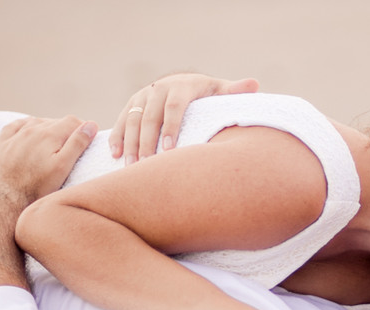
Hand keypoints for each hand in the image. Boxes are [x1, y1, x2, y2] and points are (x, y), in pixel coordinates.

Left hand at [0, 116, 96, 209]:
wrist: (3, 201)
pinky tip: (29, 133)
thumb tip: (91, 125)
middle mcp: (31, 129)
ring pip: (37, 123)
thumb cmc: (35, 188)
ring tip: (54, 144)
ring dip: (48, 129)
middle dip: (66, 131)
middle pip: (55, 122)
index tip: (89, 139)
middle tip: (73, 146)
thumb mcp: (62, 168)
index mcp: (49, 134)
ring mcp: (15, 135)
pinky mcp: (2, 143)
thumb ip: (77, 144)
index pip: (73, 121)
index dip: (84, 128)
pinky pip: (16, 126)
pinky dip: (26, 127)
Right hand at [109, 73, 258, 163]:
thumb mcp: (218, 90)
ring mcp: (142, 96)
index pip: (174, 107)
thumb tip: (255, 84)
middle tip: (145, 166)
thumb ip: (233, 91)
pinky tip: (115, 156)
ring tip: (130, 168)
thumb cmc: (206, 94)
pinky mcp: (130, 104)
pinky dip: (116, 137)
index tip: (169, 151)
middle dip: (146, 142)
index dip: (170, 128)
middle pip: (149, 117)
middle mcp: (158, 89)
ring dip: (130, 144)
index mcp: (181, 86)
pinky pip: (120, 121)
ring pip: (132, 121)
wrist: (181, 82)